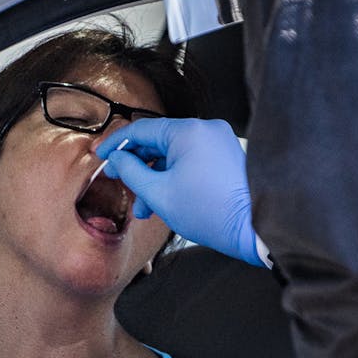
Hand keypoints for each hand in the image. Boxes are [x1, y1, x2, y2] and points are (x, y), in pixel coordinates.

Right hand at [99, 118, 262, 265]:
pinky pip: (193, 160)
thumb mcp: (159, 194)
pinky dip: (177, 177)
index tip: (102, 155)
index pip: (141, 130)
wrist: (256, 229)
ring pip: (176, 154)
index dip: (116, 144)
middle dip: (138, 167)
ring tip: (146, 208)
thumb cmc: (212, 213)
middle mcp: (207, 129)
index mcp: (188, 131)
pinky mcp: (228, 157)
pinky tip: (167, 201)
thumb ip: (131, 172)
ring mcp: (220, 142)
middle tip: (121, 183)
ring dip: (157, 178)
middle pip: (159, 142)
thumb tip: (118, 160)